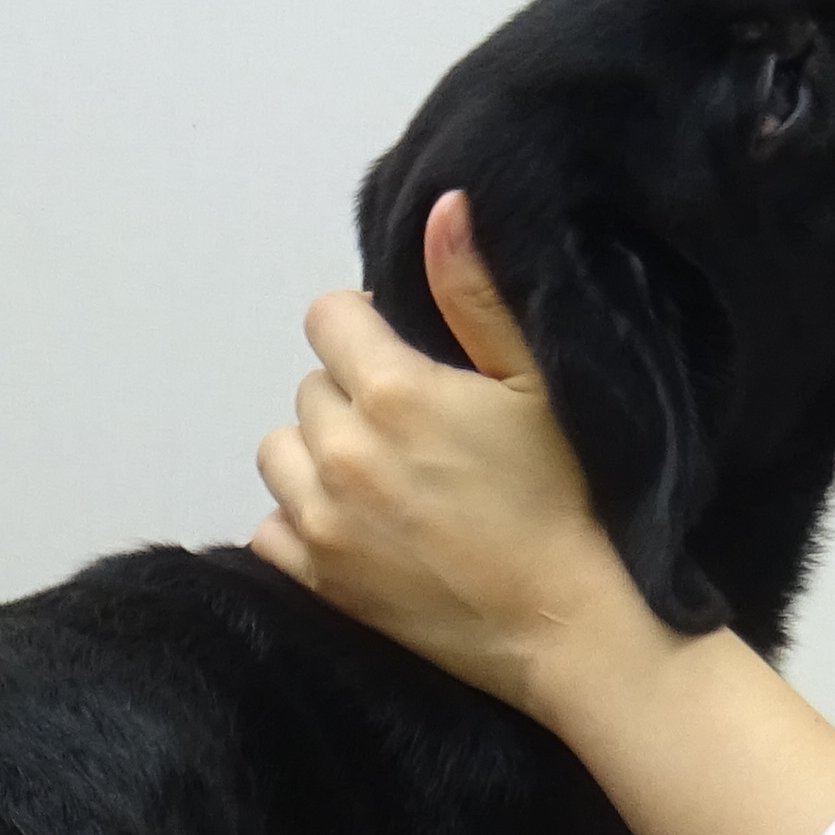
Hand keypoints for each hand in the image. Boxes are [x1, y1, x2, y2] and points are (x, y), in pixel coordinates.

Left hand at [253, 195, 670, 730]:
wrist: (564, 624)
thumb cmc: (565, 498)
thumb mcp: (536, 384)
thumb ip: (476, 296)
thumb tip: (441, 210)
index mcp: (392, 391)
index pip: (327, 317)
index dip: (365, 326)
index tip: (405, 353)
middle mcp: (340, 453)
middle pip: (310, 387)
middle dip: (351, 393)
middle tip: (412, 427)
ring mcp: (321, 522)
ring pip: (280, 452)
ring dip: (317, 453)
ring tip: (378, 474)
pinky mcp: (318, 581)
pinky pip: (270, 529)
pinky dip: (300, 522)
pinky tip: (356, 525)